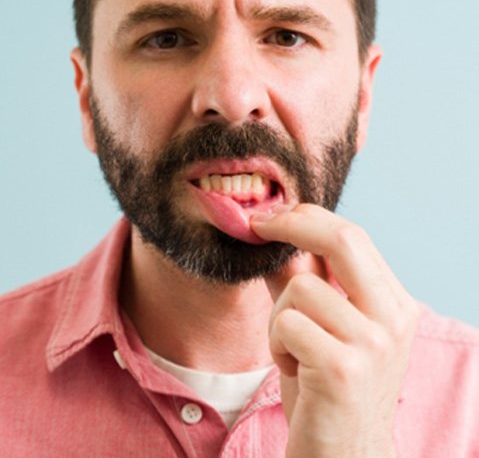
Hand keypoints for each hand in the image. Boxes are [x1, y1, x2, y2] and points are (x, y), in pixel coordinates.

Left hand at [251, 204, 418, 457]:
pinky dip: (276, 344)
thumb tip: (271, 235)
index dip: (307, 217)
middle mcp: (393, 319)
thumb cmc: (327, 386)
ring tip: (292, 350)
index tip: (271, 216)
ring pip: (300, 288)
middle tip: (257, 225)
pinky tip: (294, 370)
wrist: (344, 455)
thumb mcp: (321, 326)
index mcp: (394, 303)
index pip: (353, 237)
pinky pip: (286, 323)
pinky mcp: (343, 369)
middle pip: (342, 240)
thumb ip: (303, 280)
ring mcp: (373, 344)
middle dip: (291, 224)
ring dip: (278, 318)